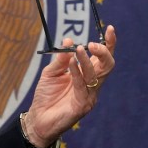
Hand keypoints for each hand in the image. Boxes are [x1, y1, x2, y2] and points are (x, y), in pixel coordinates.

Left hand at [23, 25, 116, 147]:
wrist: (38, 119)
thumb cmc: (46, 96)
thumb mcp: (51, 72)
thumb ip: (61, 59)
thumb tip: (68, 41)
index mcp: (87, 75)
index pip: (103, 58)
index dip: (109, 43)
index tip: (109, 28)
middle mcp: (92, 85)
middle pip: (108, 65)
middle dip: (103, 52)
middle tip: (92, 44)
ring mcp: (89, 96)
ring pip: (96, 75)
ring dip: (87, 60)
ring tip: (79, 49)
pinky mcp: (83, 105)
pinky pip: (82, 85)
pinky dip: (77, 72)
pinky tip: (71, 62)